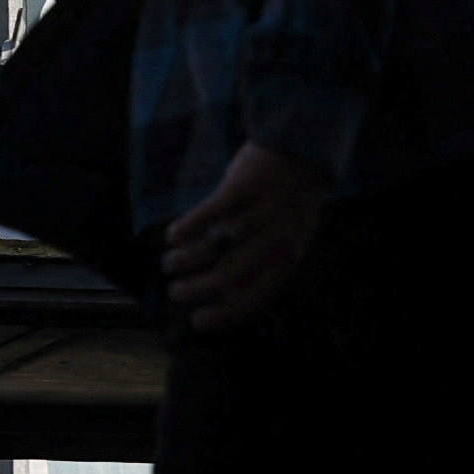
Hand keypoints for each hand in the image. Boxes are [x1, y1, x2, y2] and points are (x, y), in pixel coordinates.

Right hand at [160, 140, 332, 335]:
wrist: (303, 153)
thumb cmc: (289, 205)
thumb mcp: (289, 240)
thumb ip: (263, 267)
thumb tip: (225, 297)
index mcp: (287, 258)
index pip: (254, 297)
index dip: (223, 314)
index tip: (197, 321)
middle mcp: (274, 239)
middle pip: (228, 275)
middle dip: (195, 290)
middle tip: (176, 292)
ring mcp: (257, 212)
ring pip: (215, 246)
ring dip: (186, 260)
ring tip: (170, 264)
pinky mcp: (242, 186)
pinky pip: (210, 211)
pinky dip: (188, 227)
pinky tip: (172, 236)